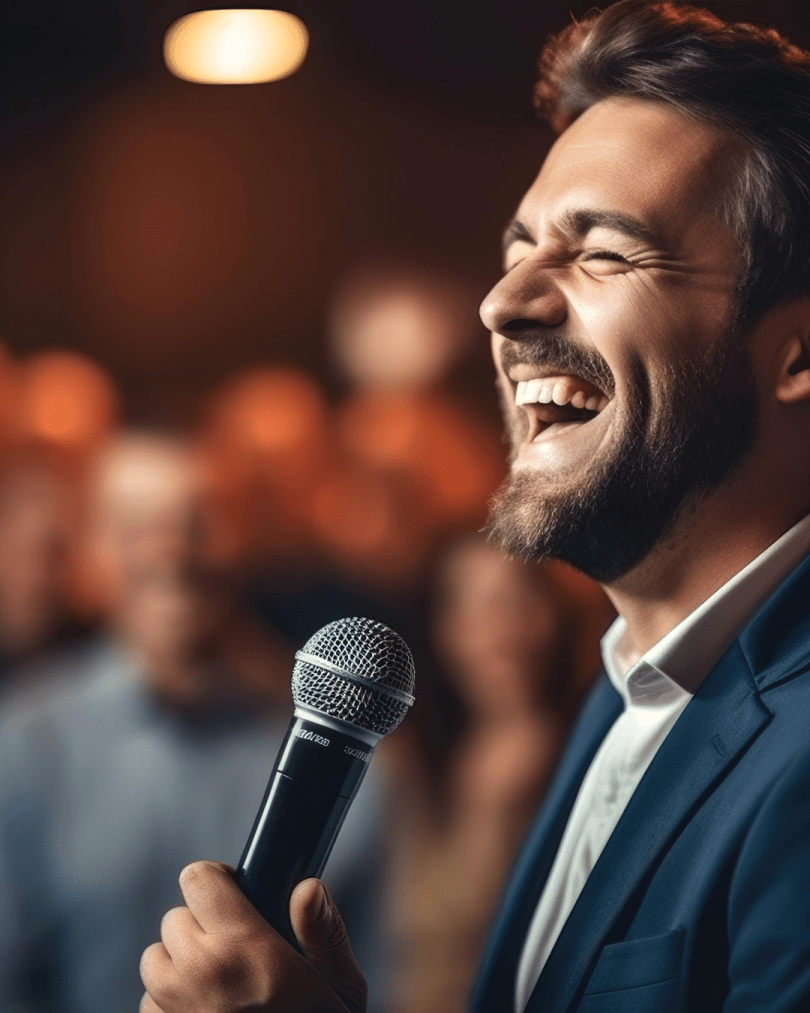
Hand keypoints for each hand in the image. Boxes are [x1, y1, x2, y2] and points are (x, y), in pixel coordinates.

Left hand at [139, 861, 366, 1012]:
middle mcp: (194, 976)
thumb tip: (306, 888)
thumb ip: (326, 935)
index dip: (216, 882)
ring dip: (180, 969)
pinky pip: (148, 1008)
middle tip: (235, 953)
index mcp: (240, 950)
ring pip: (155, 963)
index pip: (197, 878)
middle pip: (174, 919)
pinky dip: (169, 1009)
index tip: (234, 896)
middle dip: (202, 930)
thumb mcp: (342, 993)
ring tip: (219, 992)